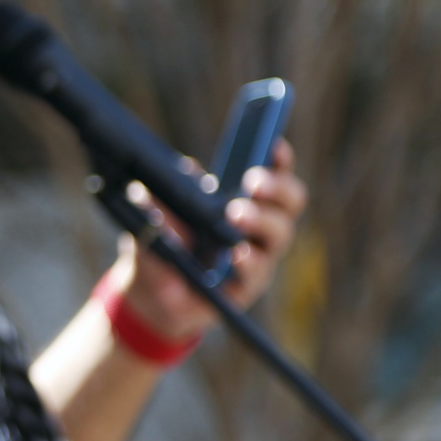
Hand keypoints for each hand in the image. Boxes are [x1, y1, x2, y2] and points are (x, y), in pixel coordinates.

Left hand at [114, 138, 307, 339]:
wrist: (151, 295)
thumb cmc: (162, 244)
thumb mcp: (152, 217)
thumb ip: (164, 196)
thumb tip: (184, 172)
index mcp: (242, 201)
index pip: (273, 176)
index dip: (280, 161)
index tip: (275, 146)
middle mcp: (258, 227)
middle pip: (289, 203)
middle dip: (277, 188)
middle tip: (252, 183)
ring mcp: (257, 257)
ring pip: (280, 234)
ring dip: (262, 220)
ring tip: (237, 214)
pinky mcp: (247, 286)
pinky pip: (259, 272)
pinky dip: (249, 260)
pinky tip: (237, 254)